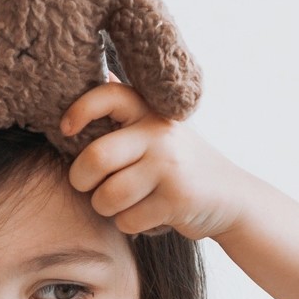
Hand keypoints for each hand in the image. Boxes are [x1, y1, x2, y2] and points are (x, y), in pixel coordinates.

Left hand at [62, 82, 249, 239]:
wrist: (231, 196)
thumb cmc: (180, 162)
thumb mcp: (159, 128)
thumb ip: (130, 110)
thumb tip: (101, 73)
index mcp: (150, 111)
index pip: (108, 95)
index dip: (80, 109)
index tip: (66, 128)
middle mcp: (159, 133)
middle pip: (96, 157)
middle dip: (80, 179)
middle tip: (87, 185)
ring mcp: (169, 166)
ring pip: (108, 196)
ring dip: (106, 208)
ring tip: (123, 203)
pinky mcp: (176, 198)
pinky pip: (128, 220)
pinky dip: (130, 225)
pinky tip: (149, 215)